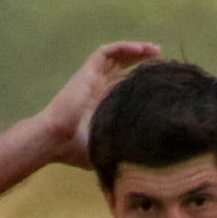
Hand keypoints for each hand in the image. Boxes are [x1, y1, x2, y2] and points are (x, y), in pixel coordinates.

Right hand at [38, 40, 161, 168]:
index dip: (141, 82)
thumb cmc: (75, 150)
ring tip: (155, 49)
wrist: (55, 141)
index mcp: (102, 103)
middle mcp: (97, 87)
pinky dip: (122, 48)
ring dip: (135, 50)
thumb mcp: (108, 150)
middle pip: (122, 67)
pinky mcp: (86, 72)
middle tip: (162, 59)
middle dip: (141, 61)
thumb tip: (144, 169)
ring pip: (115, 56)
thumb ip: (122, 152)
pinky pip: (105, 52)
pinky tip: (140, 49)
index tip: (160, 83)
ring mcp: (91, 78)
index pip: (124, 85)